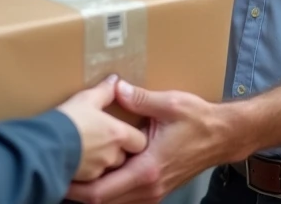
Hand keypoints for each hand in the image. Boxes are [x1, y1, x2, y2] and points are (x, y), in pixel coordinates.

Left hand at [66, 81, 235, 203]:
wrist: (224, 137)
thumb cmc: (199, 121)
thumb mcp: (170, 104)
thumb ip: (140, 99)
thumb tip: (115, 87)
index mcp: (147, 169)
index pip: (102, 191)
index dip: (76, 188)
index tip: (58, 174)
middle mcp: (148, 187)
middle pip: (102, 201)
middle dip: (78, 191)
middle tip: (56, 171)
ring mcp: (153, 192)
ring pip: (113, 202)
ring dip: (92, 190)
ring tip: (72, 171)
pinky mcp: (155, 188)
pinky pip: (124, 197)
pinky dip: (108, 188)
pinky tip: (98, 170)